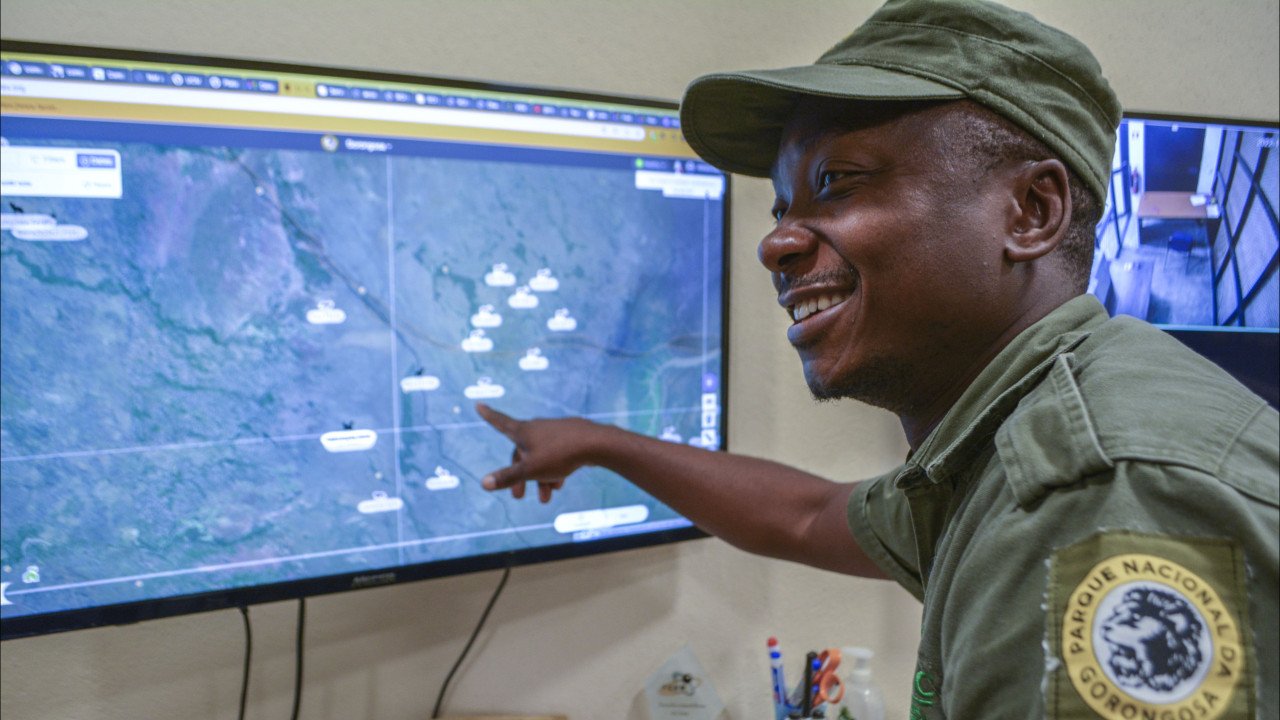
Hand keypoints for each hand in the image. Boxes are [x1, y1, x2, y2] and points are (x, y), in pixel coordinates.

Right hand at [475, 403, 600, 502]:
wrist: (597, 444)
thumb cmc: (560, 454)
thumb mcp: (530, 470)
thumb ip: (507, 477)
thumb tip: (483, 483)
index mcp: (523, 431)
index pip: (500, 422)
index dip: (489, 415)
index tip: (479, 405)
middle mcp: (537, 427)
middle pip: (521, 452)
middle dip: (520, 476)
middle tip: (518, 496)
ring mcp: (554, 431)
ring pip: (540, 456)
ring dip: (540, 478)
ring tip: (546, 498)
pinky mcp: (569, 437)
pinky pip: (556, 454)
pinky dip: (554, 469)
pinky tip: (560, 485)